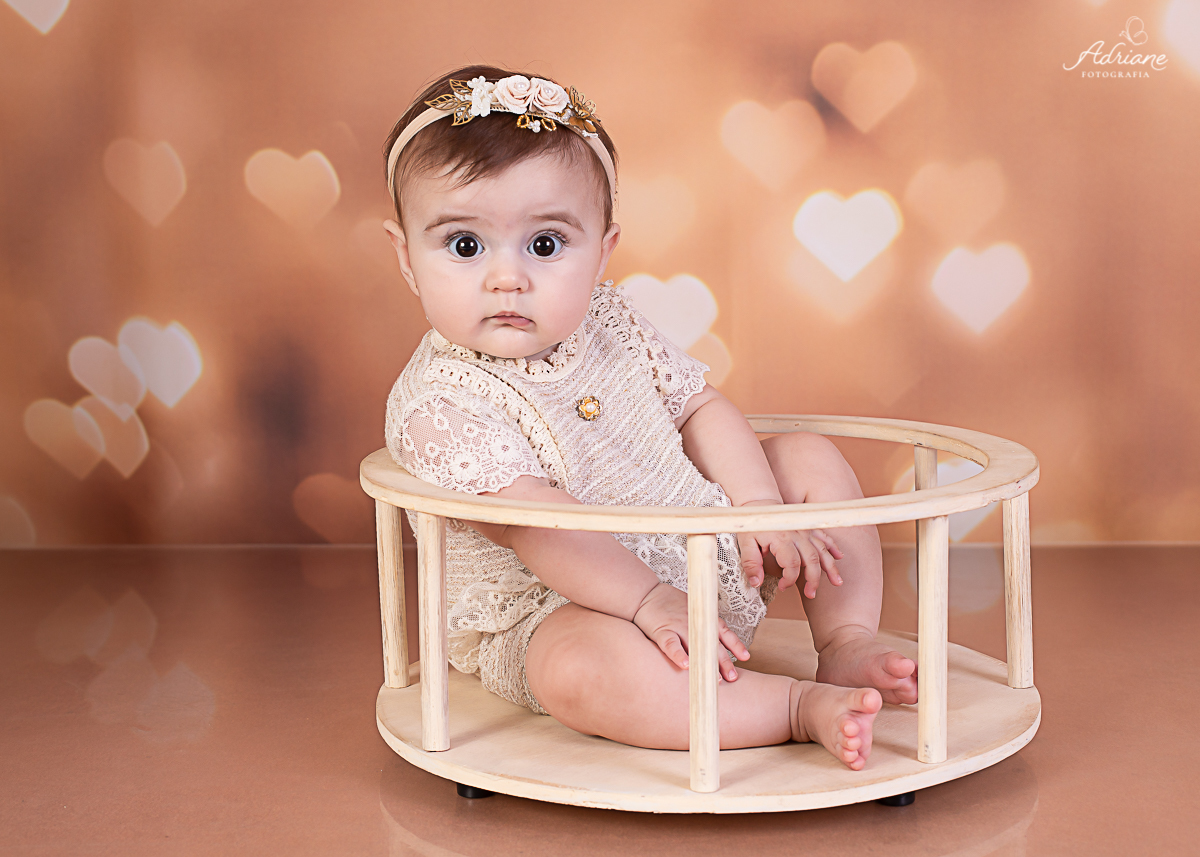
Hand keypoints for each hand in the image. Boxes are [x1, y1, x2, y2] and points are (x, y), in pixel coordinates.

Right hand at [632, 582, 748, 680]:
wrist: (645, 594)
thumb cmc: (670, 604)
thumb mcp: (693, 609)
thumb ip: (705, 624)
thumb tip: (719, 643)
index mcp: (703, 618)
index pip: (724, 632)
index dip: (735, 645)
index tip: (746, 657)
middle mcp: (694, 623)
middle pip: (713, 644)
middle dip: (724, 662)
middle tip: (733, 677)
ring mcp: (678, 626)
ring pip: (696, 647)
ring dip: (707, 663)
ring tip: (716, 679)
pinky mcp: (662, 631)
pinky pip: (671, 644)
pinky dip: (678, 655)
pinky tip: (685, 666)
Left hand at [736, 510, 843, 597]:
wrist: (760, 504)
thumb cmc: (752, 524)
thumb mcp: (745, 543)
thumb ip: (751, 563)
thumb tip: (756, 583)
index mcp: (781, 539)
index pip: (792, 564)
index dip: (789, 580)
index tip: (782, 587)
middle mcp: (796, 534)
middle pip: (812, 560)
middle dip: (814, 580)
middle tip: (810, 594)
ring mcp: (805, 531)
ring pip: (823, 550)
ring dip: (831, 567)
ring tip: (837, 583)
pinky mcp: (808, 528)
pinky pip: (824, 537)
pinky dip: (833, 547)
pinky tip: (839, 557)